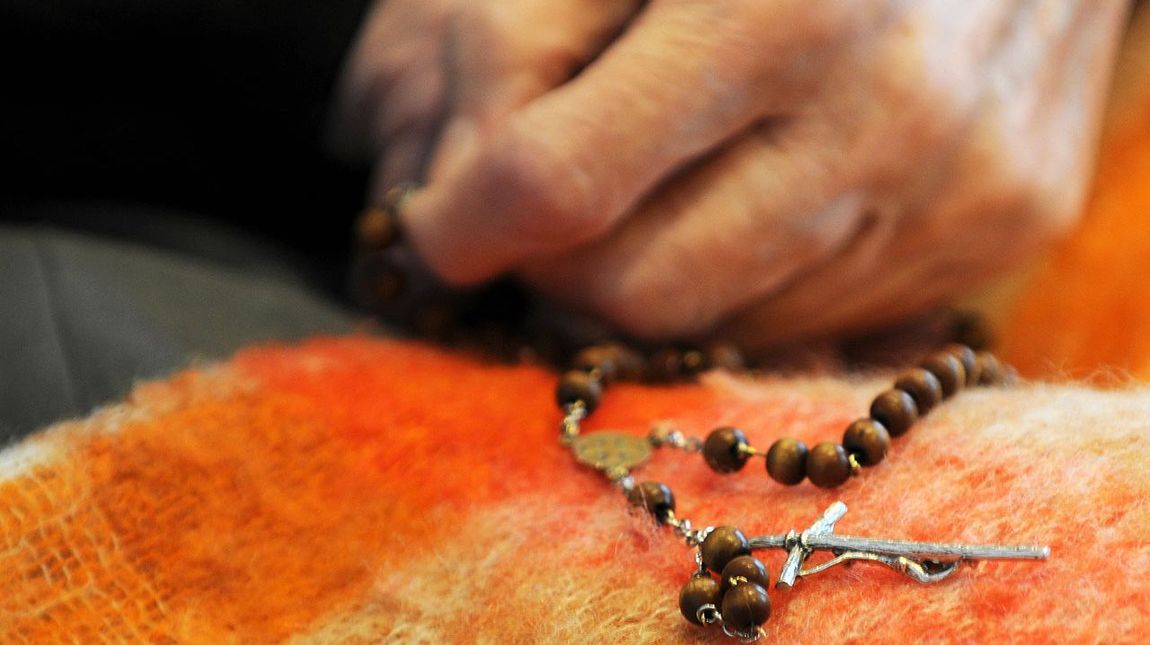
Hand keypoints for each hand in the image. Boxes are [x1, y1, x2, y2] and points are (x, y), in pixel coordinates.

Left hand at [332, 0, 1129, 352]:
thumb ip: (515, 40)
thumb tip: (459, 197)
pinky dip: (756, 277)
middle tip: (562, 200)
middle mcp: (889, 118)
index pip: (560, 184)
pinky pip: (819, 321)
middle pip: (637, 292)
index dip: (465, 218)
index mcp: (781, 10)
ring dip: (662, 269)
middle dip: (562, 264)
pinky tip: (765, 191)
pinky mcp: (1003, 230)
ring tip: (672, 178)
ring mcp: (961, 191)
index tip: (443, 219)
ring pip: (725, 325)